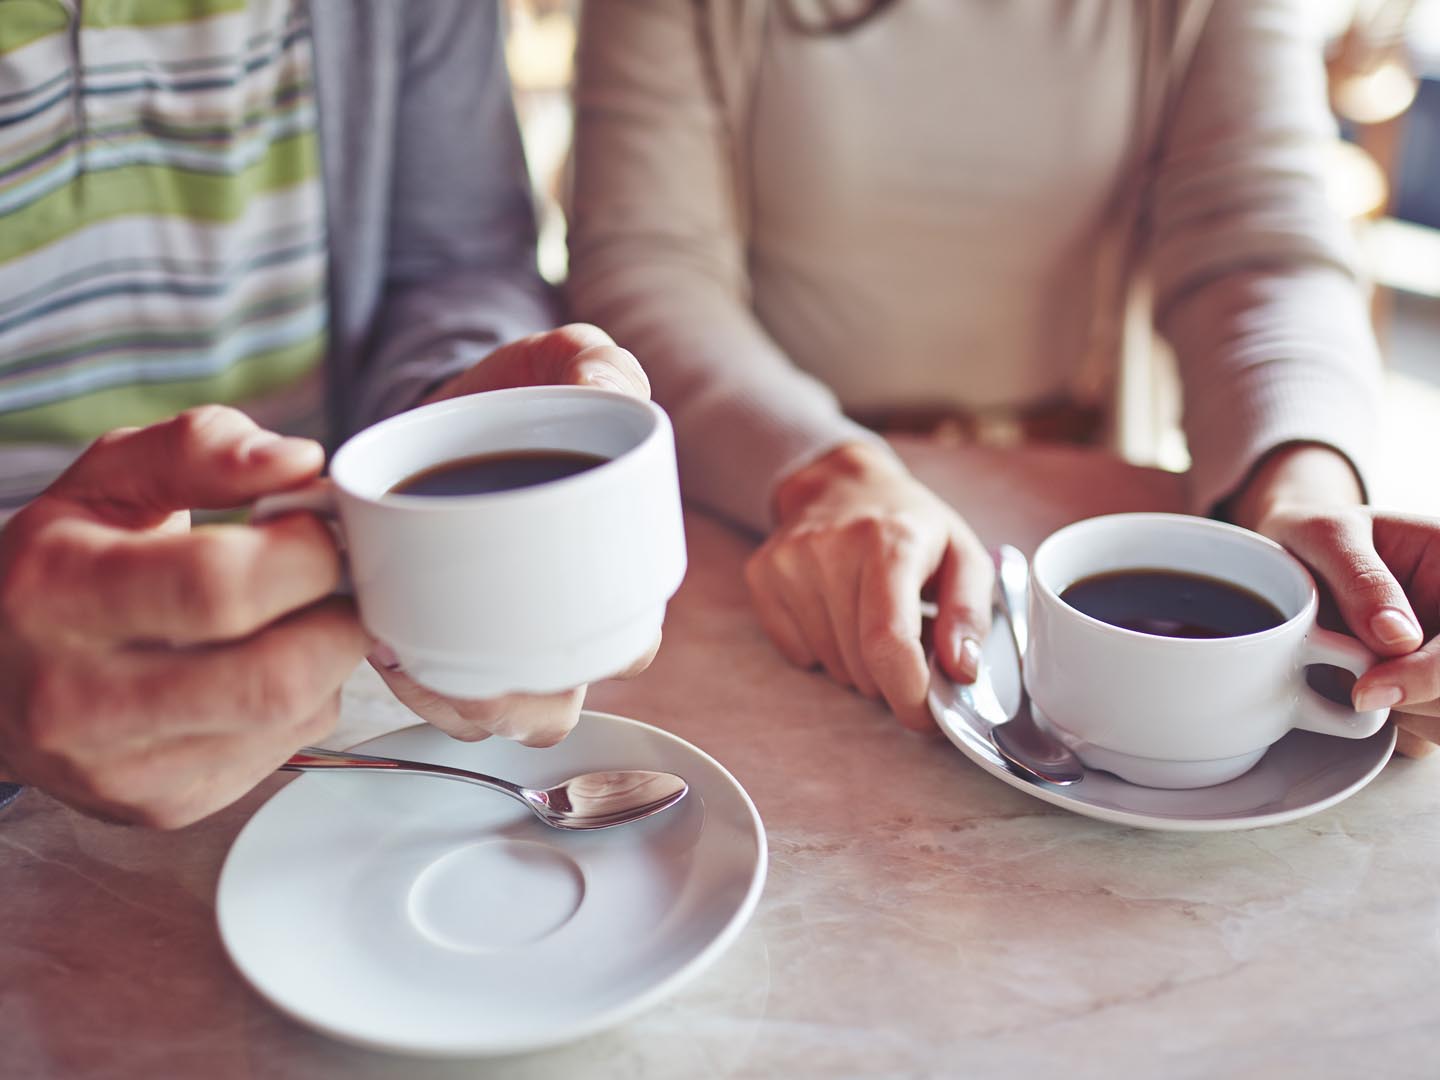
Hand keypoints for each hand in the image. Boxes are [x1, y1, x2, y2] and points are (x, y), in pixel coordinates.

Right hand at [0, 407, 369, 826]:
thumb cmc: (55, 567)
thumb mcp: (105, 479)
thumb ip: (200, 449)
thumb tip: (297, 462)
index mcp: (56, 596)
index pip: (217, 587)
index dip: (302, 550)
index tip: (317, 523)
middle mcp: (80, 700)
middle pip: (272, 675)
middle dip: (336, 611)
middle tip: (334, 573)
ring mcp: (124, 770)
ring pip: (293, 716)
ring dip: (330, 654)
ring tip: (301, 611)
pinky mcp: (165, 806)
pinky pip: (287, 748)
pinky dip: (306, 699)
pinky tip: (266, 662)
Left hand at [373, 324, 656, 745]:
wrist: (451, 398)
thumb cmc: (525, 392)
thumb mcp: (568, 361)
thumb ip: (597, 362)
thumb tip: (602, 385)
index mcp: (607, 573)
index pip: (630, 647)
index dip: (607, 655)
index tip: (568, 636)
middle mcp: (553, 624)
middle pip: (553, 708)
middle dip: (516, 706)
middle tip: (477, 671)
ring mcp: (492, 636)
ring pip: (487, 716)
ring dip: (453, 706)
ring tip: (414, 658)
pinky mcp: (430, 629)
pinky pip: (428, 694)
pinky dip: (407, 684)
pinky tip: (385, 646)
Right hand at [748, 442, 992, 730]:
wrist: (840, 482)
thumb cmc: (909, 525)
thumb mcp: (963, 555)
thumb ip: (970, 615)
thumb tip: (961, 672)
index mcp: (890, 541)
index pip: (888, 642)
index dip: (909, 695)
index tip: (926, 716)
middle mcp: (832, 548)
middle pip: (861, 664)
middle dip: (891, 673)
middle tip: (905, 637)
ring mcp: (789, 562)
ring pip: (831, 665)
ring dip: (858, 662)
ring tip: (868, 615)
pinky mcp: (762, 576)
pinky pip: (797, 654)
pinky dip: (823, 649)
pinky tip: (835, 610)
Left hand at [1231, 444, 1439, 755]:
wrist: (1297, 558)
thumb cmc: (1315, 539)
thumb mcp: (1327, 536)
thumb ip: (1361, 580)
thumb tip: (1398, 638)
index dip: (1425, 675)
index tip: (1362, 691)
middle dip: (1407, 700)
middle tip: (1345, 677)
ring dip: (1395, 715)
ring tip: (1349, 668)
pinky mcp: (1436, 694)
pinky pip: (1423, 735)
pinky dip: (1388, 726)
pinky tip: (1359, 687)